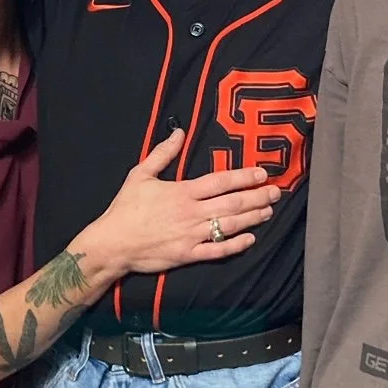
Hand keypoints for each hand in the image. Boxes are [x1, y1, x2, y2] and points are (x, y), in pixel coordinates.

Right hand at [76, 131, 279, 277]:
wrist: (112, 244)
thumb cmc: (125, 208)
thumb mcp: (140, 174)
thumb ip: (162, 154)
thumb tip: (179, 133)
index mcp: (182, 192)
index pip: (220, 182)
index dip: (244, 177)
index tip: (262, 173)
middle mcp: (191, 213)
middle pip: (232, 203)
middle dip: (257, 197)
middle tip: (275, 192)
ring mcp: (191, 236)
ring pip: (229, 226)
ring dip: (252, 218)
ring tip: (268, 211)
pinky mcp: (188, 255)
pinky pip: (217, 251)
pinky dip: (235, 246)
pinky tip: (250, 239)